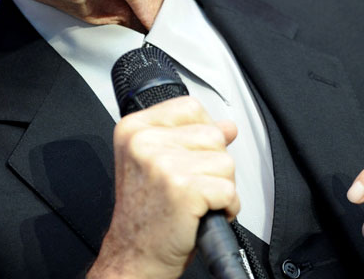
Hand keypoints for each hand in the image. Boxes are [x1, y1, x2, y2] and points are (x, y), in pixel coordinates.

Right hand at [89, 96, 238, 278]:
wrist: (133, 257)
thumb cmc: (145, 216)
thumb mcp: (157, 165)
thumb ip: (190, 138)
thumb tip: (227, 126)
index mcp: (134, 129)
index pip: (191, 107)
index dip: (202, 134)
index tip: (189, 159)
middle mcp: (144, 142)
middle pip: (213, 134)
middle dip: (213, 165)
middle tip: (189, 188)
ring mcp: (163, 164)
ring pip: (226, 161)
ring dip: (221, 187)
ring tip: (195, 202)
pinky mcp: (183, 189)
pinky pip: (229, 190)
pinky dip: (227, 207)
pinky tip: (203, 215)